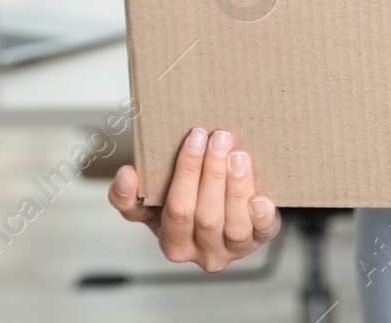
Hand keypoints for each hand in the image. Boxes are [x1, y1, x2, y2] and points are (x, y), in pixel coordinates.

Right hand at [108, 127, 280, 271]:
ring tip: (238, 155)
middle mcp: (204, 253)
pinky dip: (263, 216)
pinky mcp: (261, 240)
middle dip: (213, 174)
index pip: (178, 211)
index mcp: (174, 245)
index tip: (194, 137)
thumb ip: (128, 196)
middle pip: (207, 217)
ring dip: (237, 187)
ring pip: (235, 225)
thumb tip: (126, 175)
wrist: (218, 211)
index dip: (186, 174)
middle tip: (219, 138)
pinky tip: (261, 196)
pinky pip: (264, 233)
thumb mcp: (148, 205)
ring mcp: (234, 249)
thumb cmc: (181, 206)